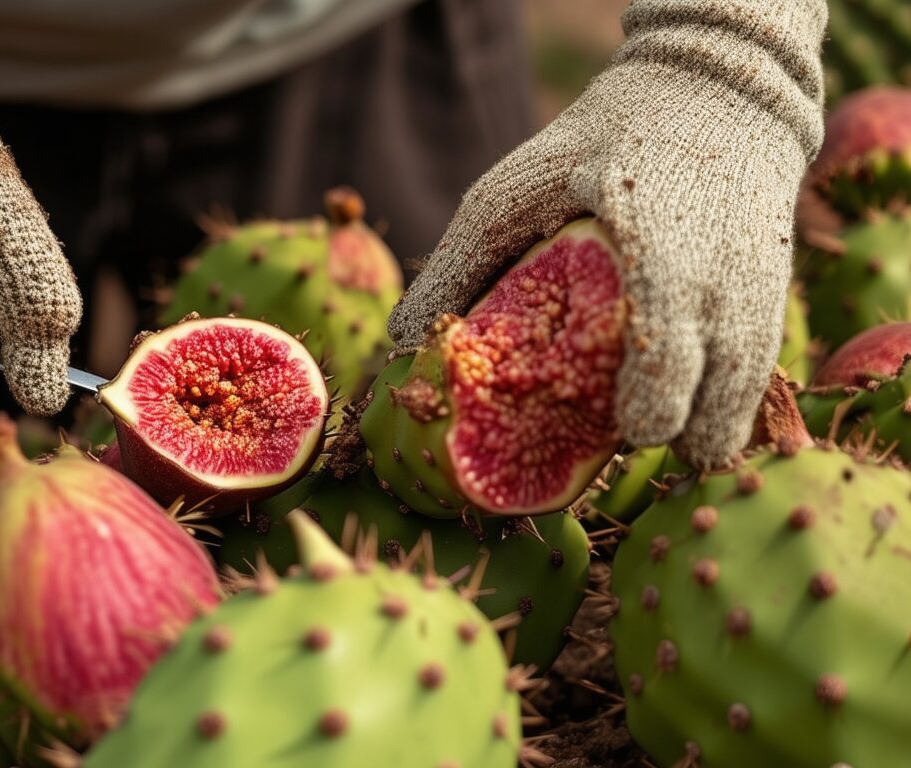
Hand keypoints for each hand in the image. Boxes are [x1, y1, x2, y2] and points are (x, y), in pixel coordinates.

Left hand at [388, 0, 826, 468]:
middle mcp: (725, 281)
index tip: (619, 429)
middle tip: (616, 430)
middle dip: (665, 431)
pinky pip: (756, 382)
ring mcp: (761, 294)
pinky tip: (679, 409)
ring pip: (740, 402)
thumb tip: (403, 346)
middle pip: (711, 404)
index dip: (646, 412)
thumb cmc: (595, 144)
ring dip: (695, 427)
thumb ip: (461, 267)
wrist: (717, 96)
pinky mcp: (775, 304)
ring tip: (647, 425)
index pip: (668, 359)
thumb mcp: (513, 190)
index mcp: (660, 249)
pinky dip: (717, 404)